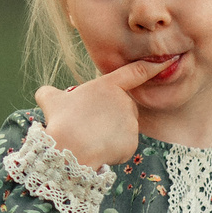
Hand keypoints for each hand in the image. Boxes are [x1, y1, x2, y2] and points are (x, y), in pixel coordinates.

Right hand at [35, 60, 166, 166]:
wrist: (70, 150)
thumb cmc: (60, 122)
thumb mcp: (50, 101)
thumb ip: (49, 94)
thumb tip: (44, 94)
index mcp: (108, 86)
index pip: (134, 72)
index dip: (152, 66)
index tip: (167, 60)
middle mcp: (124, 101)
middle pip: (122, 109)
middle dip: (108, 118)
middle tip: (88, 127)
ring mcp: (130, 122)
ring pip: (121, 130)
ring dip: (108, 136)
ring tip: (90, 140)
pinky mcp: (132, 142)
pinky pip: (123, 148)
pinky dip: (112, 152)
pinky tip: (99, 152)